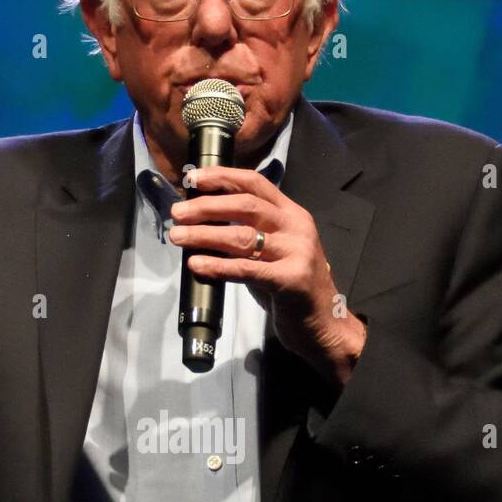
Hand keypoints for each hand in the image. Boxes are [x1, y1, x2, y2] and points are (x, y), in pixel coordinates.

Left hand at [168, 165, 366, 384]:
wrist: (324, 324)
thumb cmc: (291, 289)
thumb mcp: (273, 252)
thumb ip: (248, 235)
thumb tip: (202, 224)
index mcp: (292, 214)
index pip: (255, 184)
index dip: (222, 177)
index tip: (193, 178)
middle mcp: (296, 227)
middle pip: (246, 205)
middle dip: (206, 206)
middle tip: (177, 213)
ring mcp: (296, 252)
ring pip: (243, 236)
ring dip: (204, 235)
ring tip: (178, 236)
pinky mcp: (291, 280)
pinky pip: (247, 269)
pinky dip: (218, 266)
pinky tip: (197, 264)